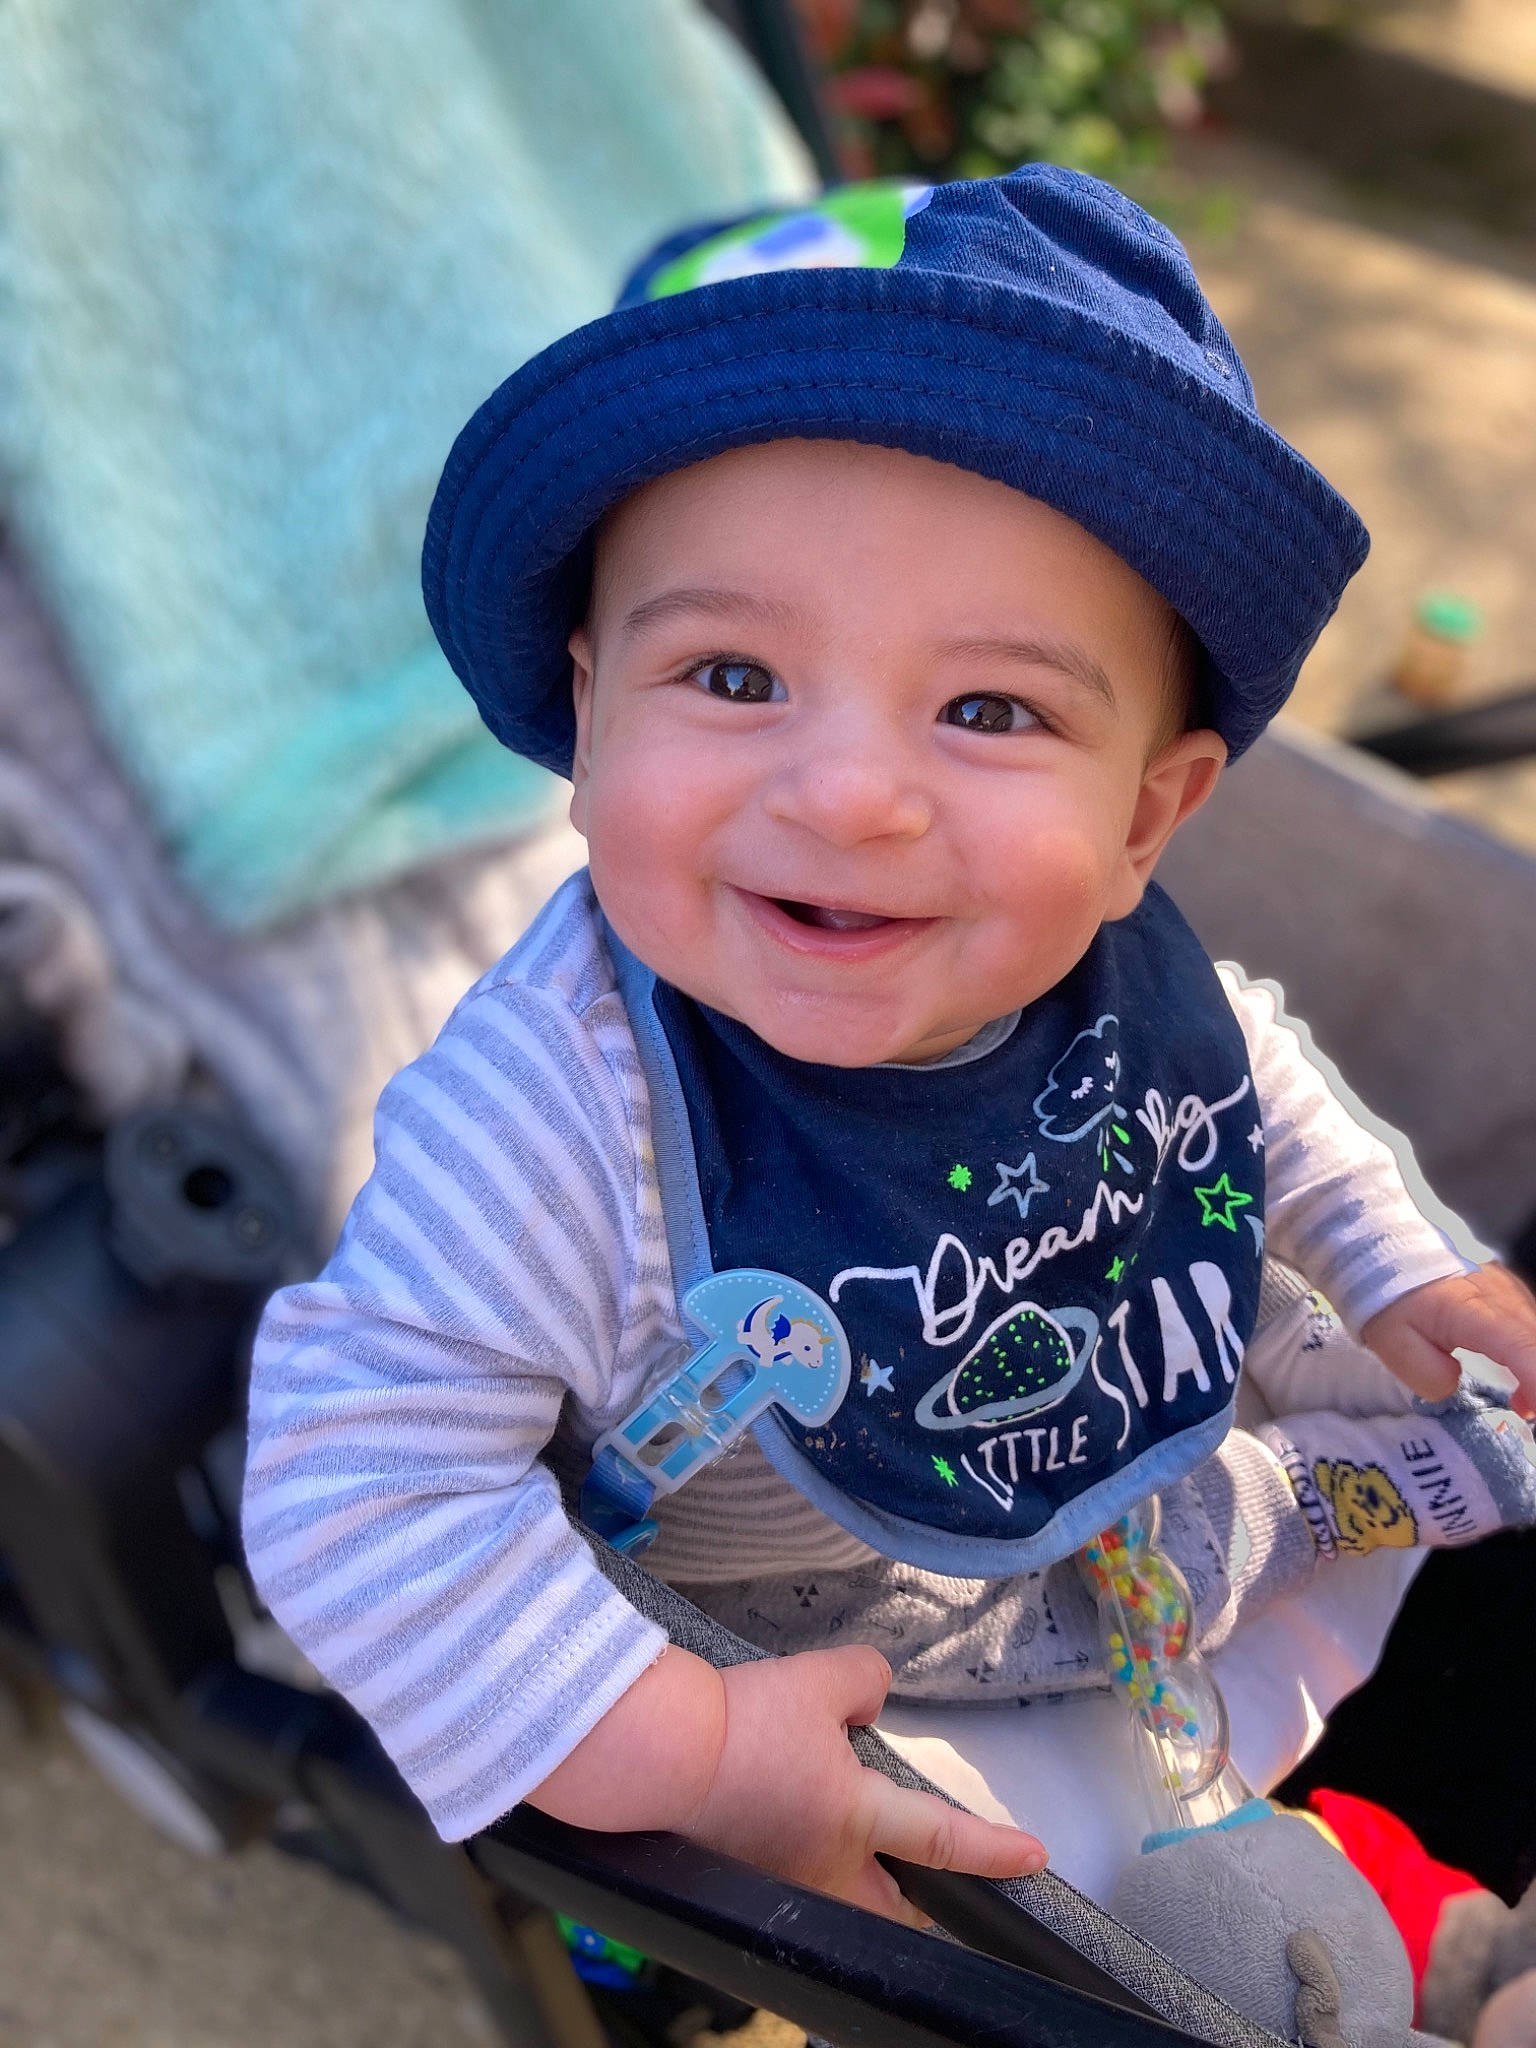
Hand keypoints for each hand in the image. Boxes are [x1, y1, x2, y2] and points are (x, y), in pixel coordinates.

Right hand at [528, 1642, 1044, 1925]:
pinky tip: (775, 1811)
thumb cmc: (738, 1720)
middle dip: (917, 1899)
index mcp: (854, 1819)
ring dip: (855, 1873)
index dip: (993, 1849)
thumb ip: (862, 1681)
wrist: (656, 1753)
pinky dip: (796, 1851)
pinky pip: (787, 1876)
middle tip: (923, 1872)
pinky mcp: (740, 1877)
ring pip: (840, 1896)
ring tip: (840, 1824)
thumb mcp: (817, 1677)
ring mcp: (780, 1881)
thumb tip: (870, 1698)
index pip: (942, 1839)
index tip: (1032, 1858)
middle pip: (894, 1911)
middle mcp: (824, 1868)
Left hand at [1361, 1265, 1535, 1417]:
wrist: (1386, 1254)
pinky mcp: (1509, 1288)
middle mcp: (1501, 1294)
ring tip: (1520, 1397)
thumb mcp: (1395, 1347)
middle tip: (1522, 1409)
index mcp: (1474, 1309)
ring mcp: (1509, 1287)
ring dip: (1534, 1368)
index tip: (1529, 1409)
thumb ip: (1431, 1378)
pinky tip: (1518, 1370)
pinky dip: (1528, 1351)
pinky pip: (1528, 1325)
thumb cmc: (1390, 1300)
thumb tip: (1456, 1385)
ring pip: (1535, 1334)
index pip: (1523, 1347)